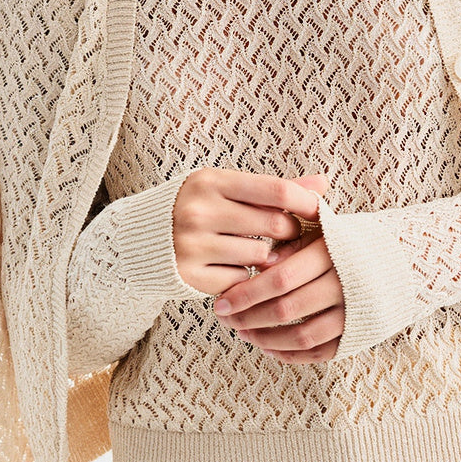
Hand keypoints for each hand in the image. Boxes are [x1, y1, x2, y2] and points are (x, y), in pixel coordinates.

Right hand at [171, 167, 328, 297]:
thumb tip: (323, 182)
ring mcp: (192, 244)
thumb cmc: (197, 207)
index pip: (276, 189)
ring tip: (259, 251)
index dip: (306, 202)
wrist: (138, 239)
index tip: (319, 211)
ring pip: (261, 256)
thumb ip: (274, 189)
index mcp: (212, 181)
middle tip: (288, 235)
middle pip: (275, 225)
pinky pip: (240, 280)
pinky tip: (233, 268)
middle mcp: (200, 210)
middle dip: (290, 232)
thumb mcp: (227, 188)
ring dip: (268, 257)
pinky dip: (244, 277)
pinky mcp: (189, 275)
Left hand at [212, 196, 345, 362]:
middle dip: (249, 317)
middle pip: (287, 309)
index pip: (281, 278)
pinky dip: (291, 354)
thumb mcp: (325, 230)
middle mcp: (346, 284)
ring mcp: (354, 312)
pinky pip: (320, 351)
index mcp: (333, 252)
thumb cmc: (352, 242)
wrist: (406, 259)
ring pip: (301, 336)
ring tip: (244, 332)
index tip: (221, 301)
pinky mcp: (359, 333)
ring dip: (266, 338)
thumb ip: (292, 241)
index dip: (247, 293)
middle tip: (225, 318)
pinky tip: (269, 347)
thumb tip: (258, 265)